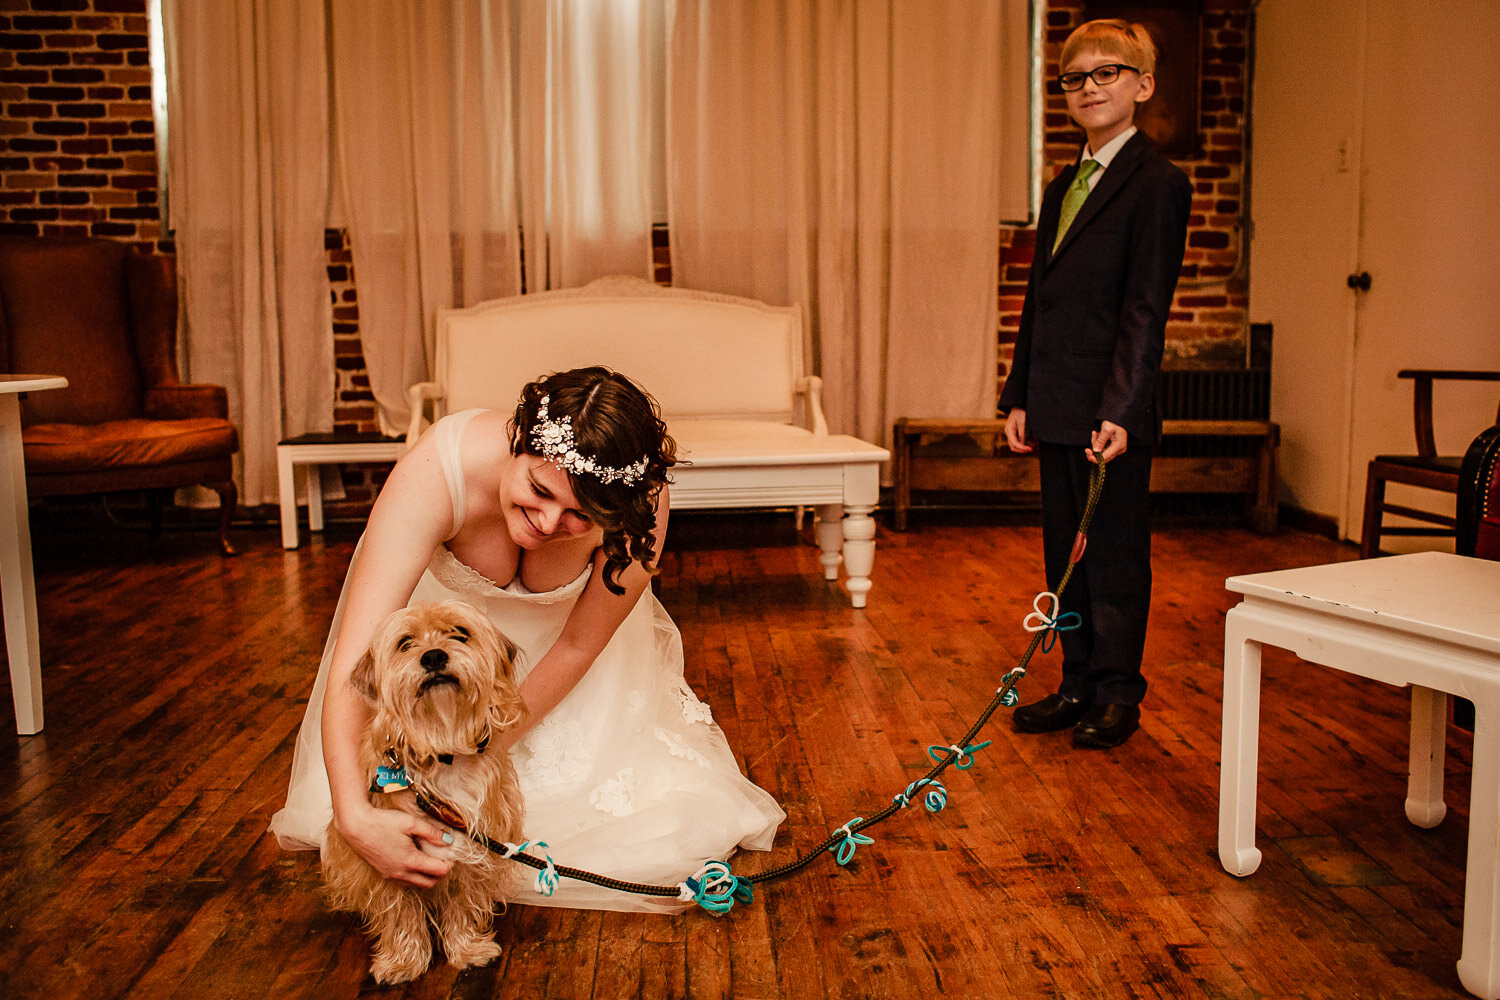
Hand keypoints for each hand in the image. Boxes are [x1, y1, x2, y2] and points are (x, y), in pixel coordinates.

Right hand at [336, 800, 454, 888]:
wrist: (356, 826)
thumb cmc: (383, 822)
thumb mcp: (411, 823)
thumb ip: (432, 833)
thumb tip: (449, 840)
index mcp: (411, 861)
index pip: (440, 871)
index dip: (450, 862)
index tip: (451, 851)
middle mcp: (401, 873)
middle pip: (430, 883)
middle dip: (440, 872)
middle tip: (443, 857)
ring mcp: (391, 875)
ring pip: (416, 884)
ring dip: (427, 876)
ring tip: (429, 858)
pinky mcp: (383, 873)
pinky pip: (404, 882)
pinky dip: (414, 876)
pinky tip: (413, 860)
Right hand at [1004, 408, 1033, 453]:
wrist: (1018, 406)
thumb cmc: (1020, 412)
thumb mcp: (1022, 422)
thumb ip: (1022, 433)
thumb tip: (1023, 444)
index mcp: (1009, 430)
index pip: (1014, 443)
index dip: (1022, 448)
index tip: (1030, 450)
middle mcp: (1009, 434)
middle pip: (1014, 447)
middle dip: (1023, 449)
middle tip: (1033, 450)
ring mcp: (1012, 434)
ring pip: (1017, 445)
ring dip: (1026, 446)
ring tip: (1036, 446)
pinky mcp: (1016, 433)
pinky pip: (1021, 440)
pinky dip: (1027, 442)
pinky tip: (1034, 441)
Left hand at [1089, 420, 1127, 463]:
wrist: (1118, 416)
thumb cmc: (1114, 421)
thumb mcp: (1106, 429)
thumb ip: (1100, 441)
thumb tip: (1096, 451)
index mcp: (1119, 446)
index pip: (1106, 457)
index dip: (1096, 458)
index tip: (1088, 454)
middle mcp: (1118, 449)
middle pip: (1103, 456)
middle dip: (1094, 450)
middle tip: (1088, 446)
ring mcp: (1116, 448)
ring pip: (1101, 451)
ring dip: (1096, 443)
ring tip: (1095, 433)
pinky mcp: (1112, 446)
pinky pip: (1102, 447)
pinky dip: (1098, 442)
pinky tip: (1097, 434)